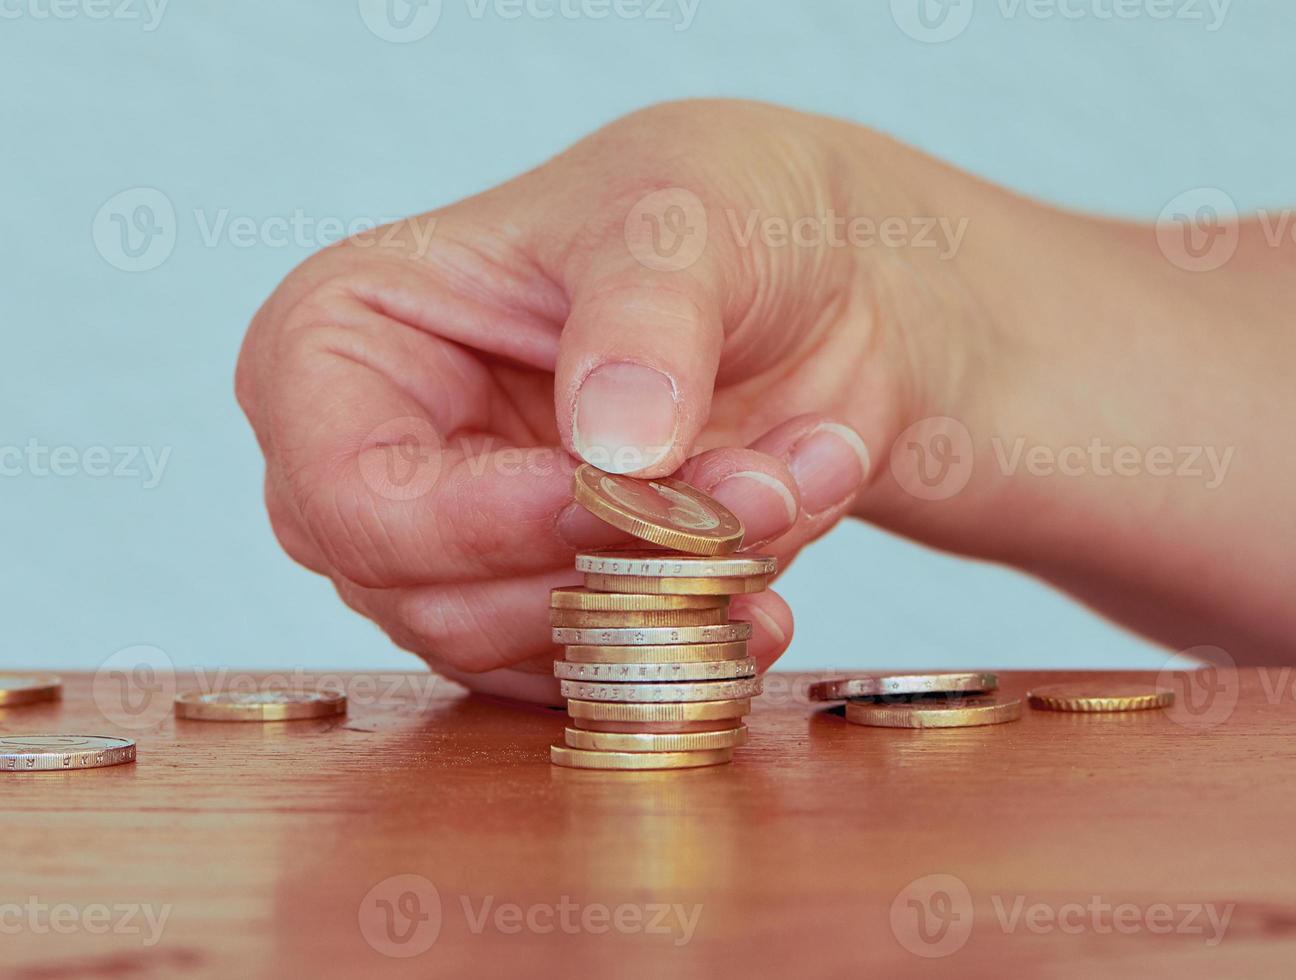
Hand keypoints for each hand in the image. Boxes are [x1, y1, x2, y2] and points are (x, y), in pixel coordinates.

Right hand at [235, 100, 984, 700]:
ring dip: (676, 594)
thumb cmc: (711, 211)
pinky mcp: (544, 606)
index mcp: (341, 342)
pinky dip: (692, 647)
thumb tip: (615, 446)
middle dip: (612, 559)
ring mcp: (456, 549)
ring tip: (785, 490)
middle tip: (758, 488)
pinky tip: (771, 593)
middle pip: (429, 595)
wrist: (815, 284)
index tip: (623, 487)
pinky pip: (592, 678)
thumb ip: (642, 321)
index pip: (348, 489)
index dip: (479, 519)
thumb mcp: (680, 221)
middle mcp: (374, 464)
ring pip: (524, 648)